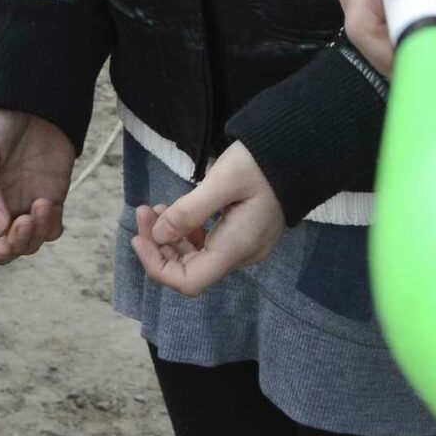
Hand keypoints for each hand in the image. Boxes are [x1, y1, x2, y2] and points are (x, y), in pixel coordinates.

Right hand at [0, 109, 76, 263]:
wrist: (29, 101)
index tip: (1, 242)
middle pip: (2, 249)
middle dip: (14, 245)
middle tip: (25, 221)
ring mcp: (22, 206)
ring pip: (28, 244)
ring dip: (34, 236)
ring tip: (40, 205)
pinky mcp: (47, 201)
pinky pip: (50, 230)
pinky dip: (50, 227)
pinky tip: (47, 203)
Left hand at [131, 143, 286, 295]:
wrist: (296, 153)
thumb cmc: (261, 164)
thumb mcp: (222, 181)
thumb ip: (189, 211)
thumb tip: (158, 235)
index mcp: (236, 247)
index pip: (189, 281)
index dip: (157, 266)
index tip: (139, 238)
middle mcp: (240, 254)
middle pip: (189, 270)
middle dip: (159, 246)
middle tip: (143, 212)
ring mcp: (242, 246)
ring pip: (196, 258)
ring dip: (169, 238)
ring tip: (155, 208)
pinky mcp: (242, 235)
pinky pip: (207, 245)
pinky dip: (185, 232)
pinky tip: (175, 211)